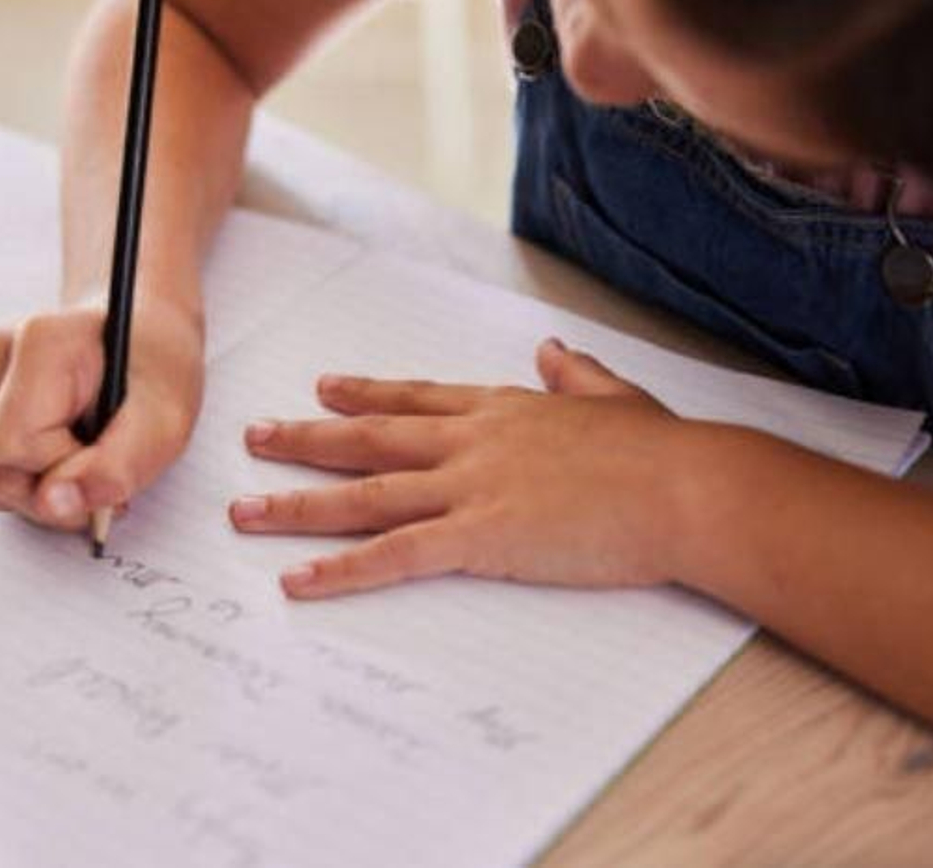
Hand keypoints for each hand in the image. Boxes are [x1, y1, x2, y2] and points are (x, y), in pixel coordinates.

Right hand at [0, 298, 204, 529]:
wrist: (146, 331)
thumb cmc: (158, 370)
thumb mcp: (164, 422)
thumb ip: (114, 467)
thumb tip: (52, 505)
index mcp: (38, 343)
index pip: (13, 449)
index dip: (65, 472)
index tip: (109, 455)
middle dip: (57, 489)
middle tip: (106, 464)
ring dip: (47, 484)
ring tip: (91, 448)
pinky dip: (34, 473)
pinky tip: (67, 443)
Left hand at [229, 338, 705, 597]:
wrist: (687, 488)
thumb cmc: (660, 452)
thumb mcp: (613, 396)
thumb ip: (574, 373)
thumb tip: (552, 350)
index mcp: (503, 410)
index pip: (417, 400)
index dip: (366, 395)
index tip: (325, 389)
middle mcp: (473, 442)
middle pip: (371, 439)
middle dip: (307, 439)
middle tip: (256, 438)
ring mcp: (471, 487)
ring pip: (365, 495)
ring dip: (298, 502)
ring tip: (245, 510)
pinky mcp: (480, 537)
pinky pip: (394, 555)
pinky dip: (342, 569)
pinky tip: (300, 581)